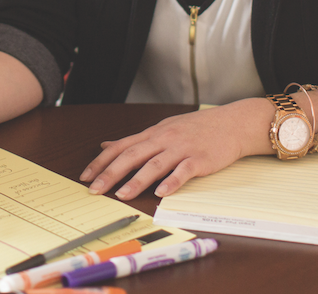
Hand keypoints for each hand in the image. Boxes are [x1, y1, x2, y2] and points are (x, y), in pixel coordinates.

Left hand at [79, 98, 272, 198]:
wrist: (232, 123)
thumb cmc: (197, 128)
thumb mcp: (163, 128)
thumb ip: (135, 140)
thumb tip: (106, 145)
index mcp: (153, 133)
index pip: (121, 146)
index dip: (101, 162)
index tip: (85, 177)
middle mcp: (164, 139)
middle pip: (132, 155)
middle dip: (111, 173)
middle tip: (94, 189)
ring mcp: (182, 148)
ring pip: (155, 164)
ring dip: (137, 180)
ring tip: (122, 194)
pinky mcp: (200, 159)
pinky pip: (184, 170)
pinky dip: (172, 181)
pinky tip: (162, 192)